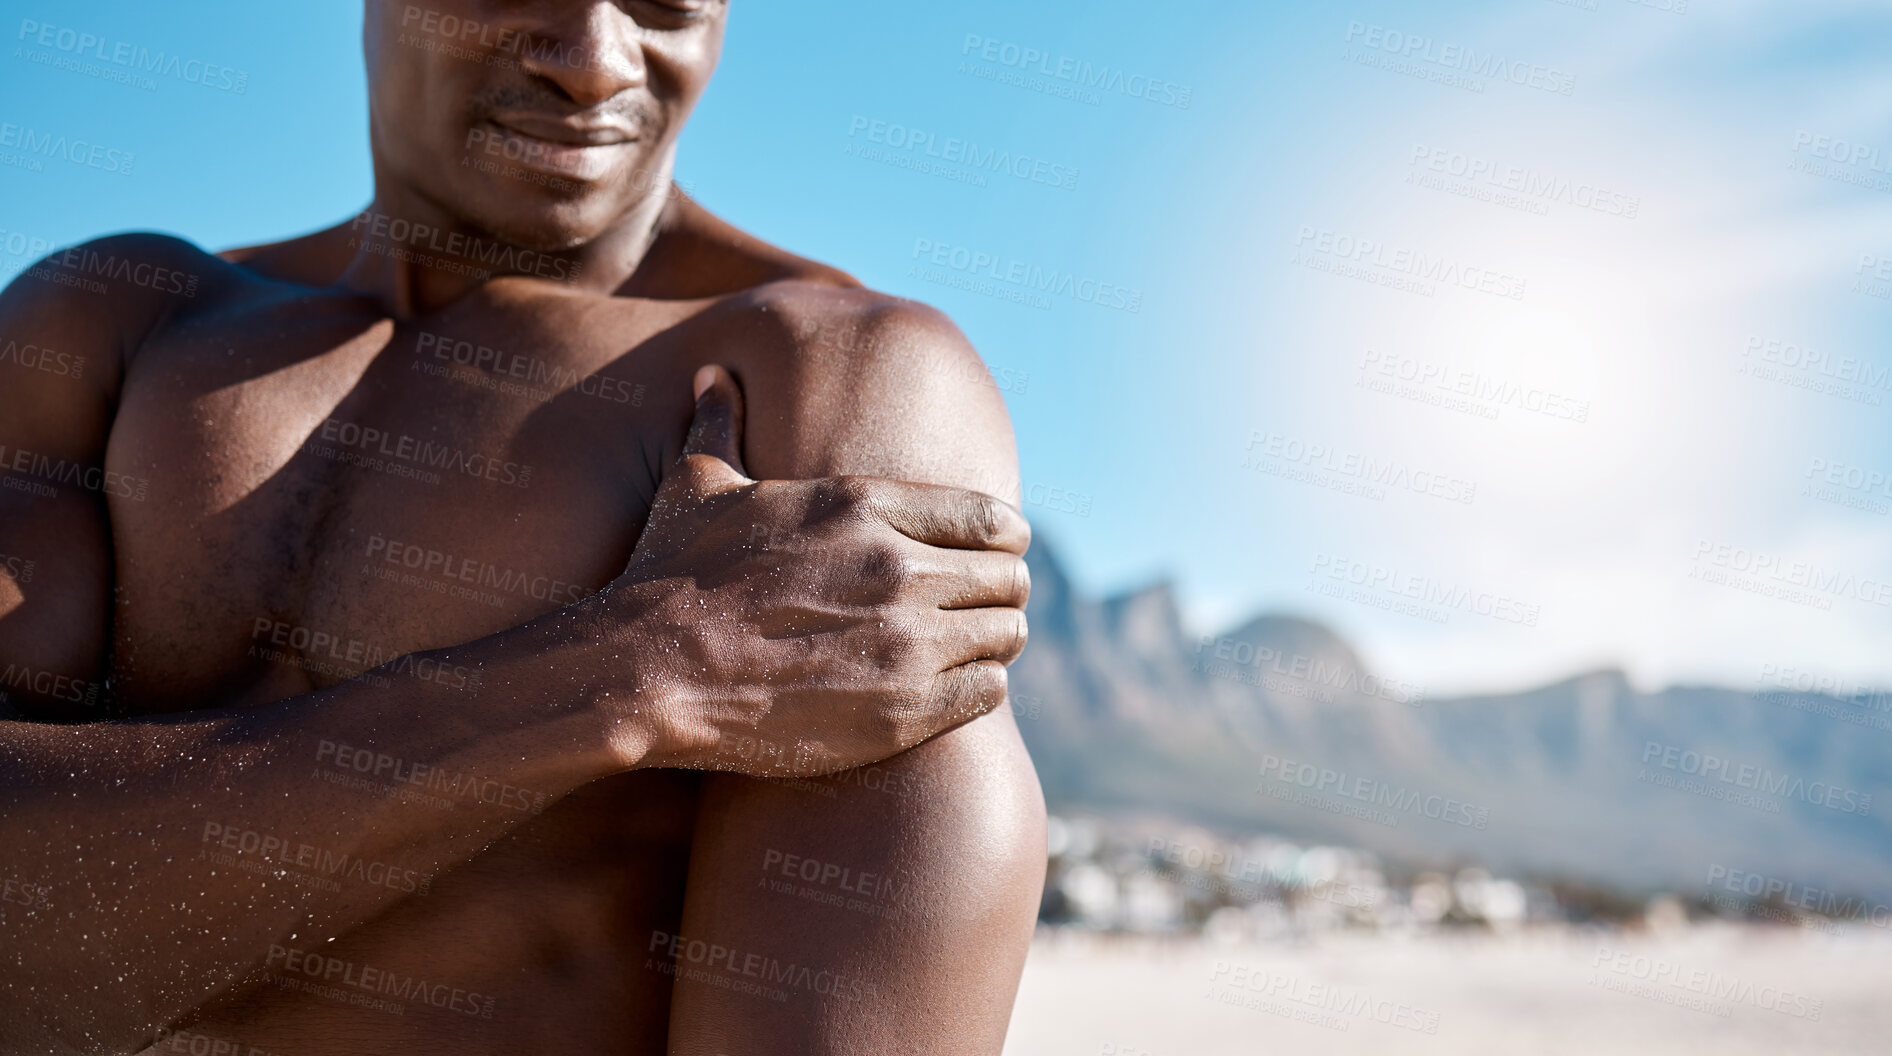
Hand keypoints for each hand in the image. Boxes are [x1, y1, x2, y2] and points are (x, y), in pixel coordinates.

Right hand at [595, 365, 1029, 775]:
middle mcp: (899, 567)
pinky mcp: (903, 708)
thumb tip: (712, 376)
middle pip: (1009, 577)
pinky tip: (952, 688)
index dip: (1002, 538)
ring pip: (1006, 634)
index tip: (995, 552)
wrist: (643, 672)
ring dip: (994, 640)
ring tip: (970, 649)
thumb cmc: (666, 578)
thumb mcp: (695, 486)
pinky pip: (987, 692)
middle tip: (980, 607)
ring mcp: (906, 641)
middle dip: (1001, 591)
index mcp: (866, 505)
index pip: (990, 517)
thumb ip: (719, 425)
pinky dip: (979, 689)